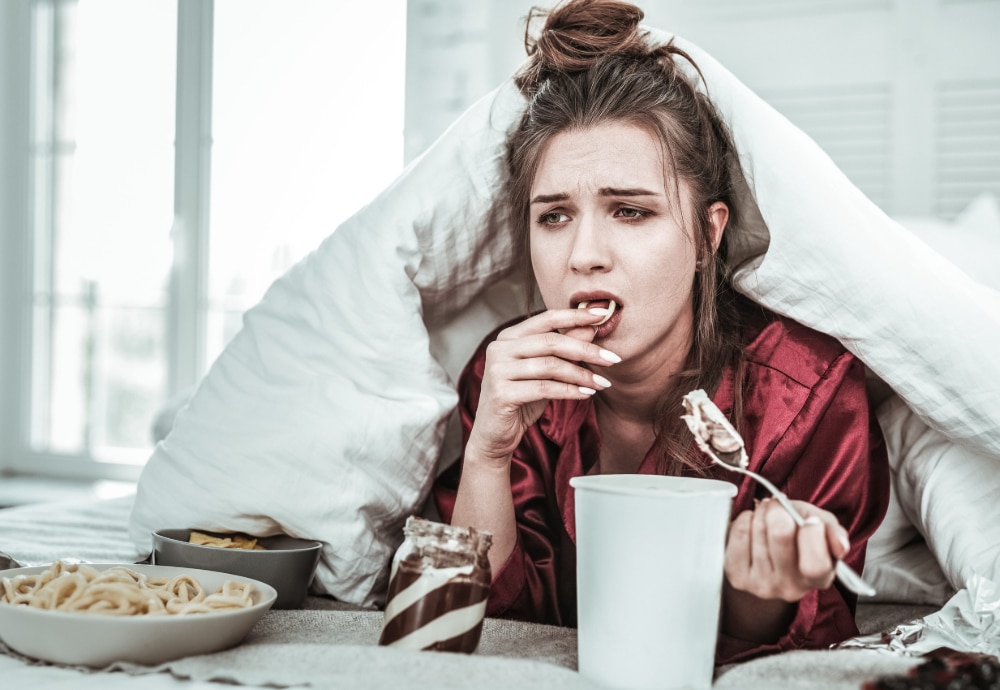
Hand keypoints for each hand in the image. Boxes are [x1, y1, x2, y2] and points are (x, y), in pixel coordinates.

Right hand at [465, 307, 620, 467]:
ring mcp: (497, 370)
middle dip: (586, 350)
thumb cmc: (521, 399)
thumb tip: (592, 328)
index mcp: (508, 337)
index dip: (575, 316)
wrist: (495, 434)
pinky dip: (569, 391)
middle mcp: (499, 349)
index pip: (546, 319)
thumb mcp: (546, 372)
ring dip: (581, 375)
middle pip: (551, 342)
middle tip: (612, 359)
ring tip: (602, 384)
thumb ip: (564, 349)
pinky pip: (544, 388)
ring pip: (549, 365)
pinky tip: (586, 394)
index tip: (602, 315)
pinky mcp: (501, 393)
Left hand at [724, 498, 850, 601]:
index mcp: (819, 578)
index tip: (809, 519)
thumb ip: (833, 531)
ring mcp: (763, 585)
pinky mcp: (738, 577)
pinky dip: (744, 519)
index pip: (816, 563)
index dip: (811, 532)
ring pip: (757, 529)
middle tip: (779, 506)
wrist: (768, 549)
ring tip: (766, 516)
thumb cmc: (797, 535)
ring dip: (761, 513)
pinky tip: (751, 526)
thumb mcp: (821, 527)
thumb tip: (839, 546)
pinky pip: (738, 533)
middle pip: (780, 535)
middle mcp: (791, 588)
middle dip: (779, 510)